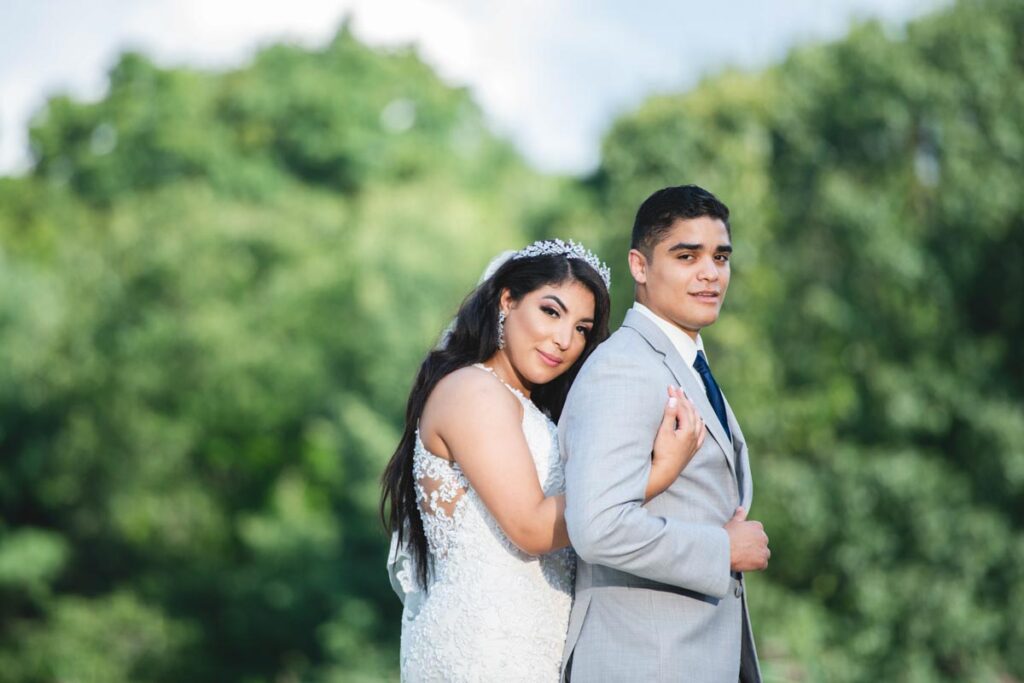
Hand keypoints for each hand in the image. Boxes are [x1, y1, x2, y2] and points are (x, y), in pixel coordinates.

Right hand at [645, 386, 704, 500]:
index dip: (676, 396)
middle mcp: (694, 435)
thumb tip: (673, 400)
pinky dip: (700, 424)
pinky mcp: (693, 449)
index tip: (670, 387)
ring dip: (693, 409)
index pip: (682, 408)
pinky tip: (700, 421)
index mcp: (688, 429)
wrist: (664, 473)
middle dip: (684, 400)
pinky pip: (701, 433)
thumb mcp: (663, 432)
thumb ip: (669, 415)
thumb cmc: (662, 453)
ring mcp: (695, 442)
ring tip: (690, 400)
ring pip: (698, 421)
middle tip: (678, 389)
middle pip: (691, 412)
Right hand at [724, 507, 769, 571]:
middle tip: (743, 550)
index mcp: (757, 526)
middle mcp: (763, 537)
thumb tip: (742, 508)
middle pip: (762, 543)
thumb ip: (739, 516)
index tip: (743, 541)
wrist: (723, 549)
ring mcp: (763, 549)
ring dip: (758, 556)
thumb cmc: (726, 535)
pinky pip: (763, 564)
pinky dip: (757, 565)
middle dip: (755, 546)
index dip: (750, 538)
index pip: (758, 533)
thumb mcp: (732, 523)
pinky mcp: (762, 561)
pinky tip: (747, 563)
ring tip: (745, 558)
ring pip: (764, 554)